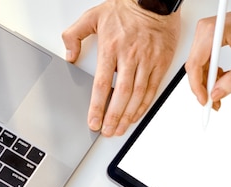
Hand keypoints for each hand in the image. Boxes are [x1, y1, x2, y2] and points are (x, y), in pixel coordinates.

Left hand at [63, 0, 179, 136]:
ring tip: (120, 128)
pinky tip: (136, 115)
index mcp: (111, 47)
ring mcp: (147, 60)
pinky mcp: (161, 62)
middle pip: (121, 94)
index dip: (98, 106)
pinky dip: (144, 105)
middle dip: (113, 117)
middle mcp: (130, 56)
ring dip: (128, 115)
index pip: (102, 84)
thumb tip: (69, 54)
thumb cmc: (126, 7)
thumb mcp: (93, 16)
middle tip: (107, 131)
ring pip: (138, 94)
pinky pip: (153, 88)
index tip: (93, 121)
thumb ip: (74, 34)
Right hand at [185, 0, 230, 109]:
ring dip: (207, 82)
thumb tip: (217, 93)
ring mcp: (204, 35)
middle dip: (202, 87)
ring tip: (219, 92)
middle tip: (212, 101)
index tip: (205, 100)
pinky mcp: (207, 38)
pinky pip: (203, 61)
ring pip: (197, 66)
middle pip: (194, 67)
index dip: (198, 87)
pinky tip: (221, 79)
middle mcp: (203, 32)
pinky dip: (211, 73)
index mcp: (211, 32)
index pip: (195, 66)